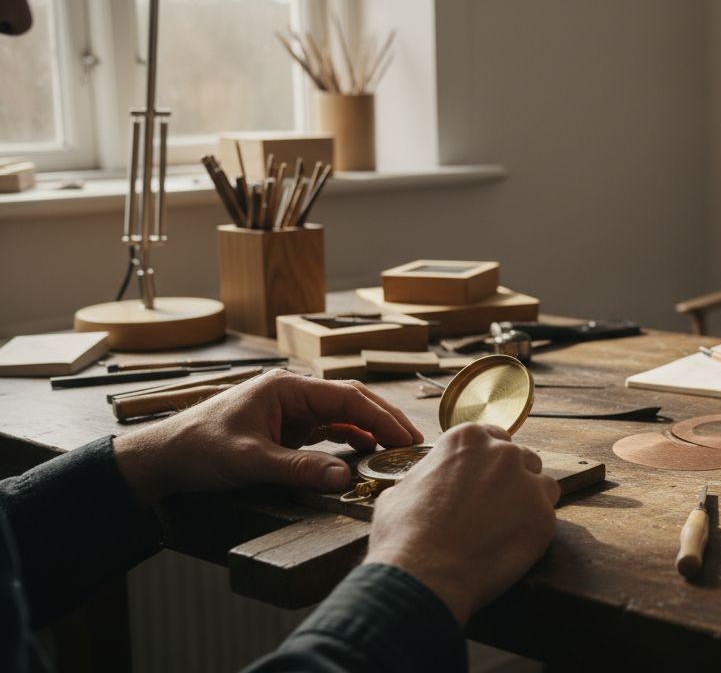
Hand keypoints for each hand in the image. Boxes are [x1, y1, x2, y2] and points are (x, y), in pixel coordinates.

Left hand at [113, 369, 422, 504]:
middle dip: (383, 420)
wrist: (164, 457)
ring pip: (342, 415)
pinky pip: (327, 430)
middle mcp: (292, 395)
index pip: (346, 396)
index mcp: (286, 388)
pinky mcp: (286, 429)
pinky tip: (365, 452)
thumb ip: (298, 468)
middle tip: (412, 443)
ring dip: (370, 430)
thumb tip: (343, 476)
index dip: (380, 416)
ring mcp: (290, 411)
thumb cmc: (198, 448)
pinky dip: (349, 439)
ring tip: (396, 449)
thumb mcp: (250, 461)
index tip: (404, 436)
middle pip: (350, 401)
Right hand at [364, 423, 560, 624]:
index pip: (492, 437)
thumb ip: (428, 475)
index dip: (488, 461)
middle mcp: (502, 452)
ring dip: (528, 500)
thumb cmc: (404, 534)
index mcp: (467, 438)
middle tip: (494, 507)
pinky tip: (511, 545)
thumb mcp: (402, 489)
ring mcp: (527, 482)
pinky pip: (547, 515)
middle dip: (510, 479)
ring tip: (505, 527)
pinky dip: (534, 527)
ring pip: (541, 483)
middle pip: (520, 458)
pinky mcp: (543, 515)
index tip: (483, 479)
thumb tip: (430, 483)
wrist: (424, 574)